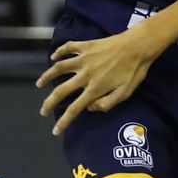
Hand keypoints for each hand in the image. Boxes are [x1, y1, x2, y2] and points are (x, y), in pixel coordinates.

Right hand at [36, 27, 162, 133]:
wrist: (138, 46)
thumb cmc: (135, 71)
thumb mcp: (126, 93)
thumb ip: (107, 103)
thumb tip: (89, 108)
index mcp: (95, 88)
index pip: (75, 108)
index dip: (64, 121)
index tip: (55, 131)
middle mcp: (85, 74)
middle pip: (61, 90)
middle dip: (49, 103)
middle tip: (42, 111)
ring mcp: (84, 58)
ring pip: (59, 68)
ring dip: (47, 76)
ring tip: (38, 84)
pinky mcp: (86, 46)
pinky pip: (68, 48)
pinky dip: (59, 52)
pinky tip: (53, 57)